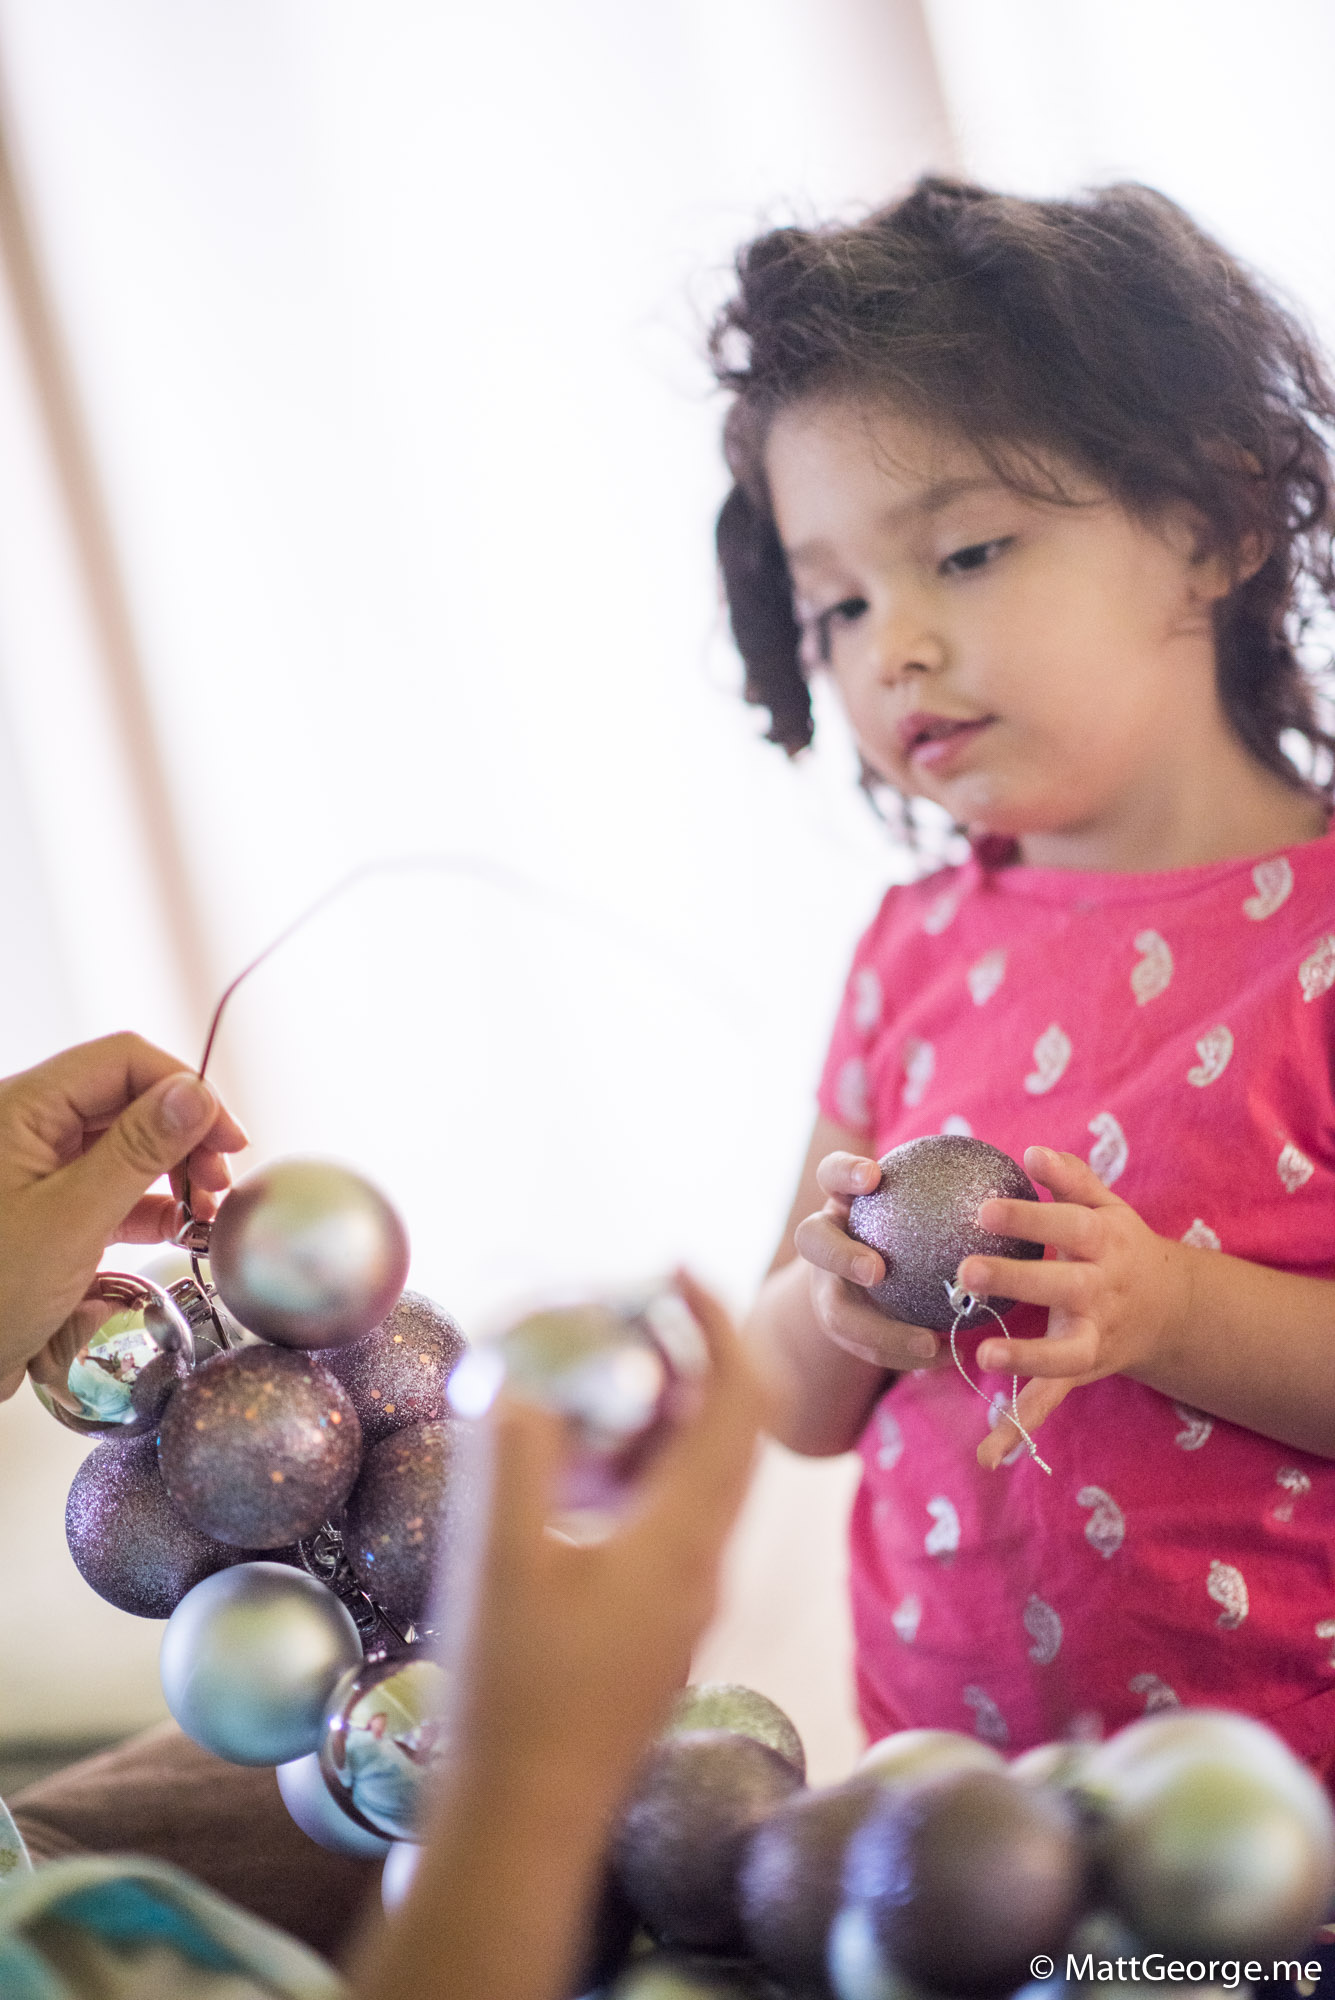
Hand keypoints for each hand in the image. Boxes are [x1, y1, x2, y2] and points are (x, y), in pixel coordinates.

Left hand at [0, 1033, 247, 1398]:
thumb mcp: (71, 1219)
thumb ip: (137, 1151)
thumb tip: (196, 1094)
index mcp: (23, 1108)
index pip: (122, 1062)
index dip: (185, 1089)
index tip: (228, 1136)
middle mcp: (31, 1128)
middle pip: (130, 1099)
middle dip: (185, 1134)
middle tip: (220, 1179)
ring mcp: (42, 1170)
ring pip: (127, 1145)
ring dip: (174, 1171)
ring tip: (204, 1209)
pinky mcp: (52, 1210)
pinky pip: (114, 1188)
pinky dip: (153, 1205)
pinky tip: (179, 1228)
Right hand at [441, 1271, 763, 1813]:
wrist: (527, 1824)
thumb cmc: (514, 1692)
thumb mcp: (499, 1556)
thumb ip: (513, 1452)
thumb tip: (519, 1369)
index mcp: (687, 1537)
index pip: (738, 1403)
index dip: (717, 1324)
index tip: (673, 1269)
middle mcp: (703, 1562)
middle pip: (723, 1433)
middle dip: (682, 1359)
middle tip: (619, 1312)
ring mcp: (680, 1598)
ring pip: (689, 1478)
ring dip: (650, 1417)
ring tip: (583, 1381)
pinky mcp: (651, 1625)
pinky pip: (659, 1519)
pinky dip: (626, 1472)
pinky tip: (561, 1470)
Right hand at [794, 1151, 943, 1372]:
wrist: (881, 1273)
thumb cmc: (923, 1222)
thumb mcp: (930, 1198)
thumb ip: (957, 1185)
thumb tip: (1025, 1166)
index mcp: (842, 1200)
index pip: (832, 1174)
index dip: (845, 1172)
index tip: (874, 1175)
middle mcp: (826, 1241)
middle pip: (812, 1240)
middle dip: (840, 1255)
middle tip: (876, 1270)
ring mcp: (828, 1288)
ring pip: (835, 1313)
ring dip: (879, 1331)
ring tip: (927, 1342)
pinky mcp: (842, 1328)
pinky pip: (868, 1350)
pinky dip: (907, 1355)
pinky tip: (949, 1357)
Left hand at [962, 1145, 1191, 1469]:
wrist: (1171, 1308)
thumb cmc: (1119, 1245)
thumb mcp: (1108, 1206)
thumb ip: (1072, 1180)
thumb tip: (1031, 1151)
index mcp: (1103, 1244)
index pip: (1065, 1225)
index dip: (1027, 1218)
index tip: (981, 1207)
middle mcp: (1102, 1292)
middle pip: (1060, 1286)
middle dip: (1016, 1281)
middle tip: (965, 1270)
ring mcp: (1094, 1336)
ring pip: (1062, 1355)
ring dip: (1025, 1358)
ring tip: (982, 1355)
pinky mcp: (1082, 1372)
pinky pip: (1050, 1403)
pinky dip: (1020, 1430)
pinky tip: (987, 1455)